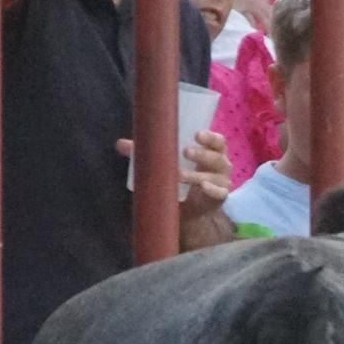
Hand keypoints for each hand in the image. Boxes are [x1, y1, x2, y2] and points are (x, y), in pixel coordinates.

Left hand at [115, 130, 231, 216]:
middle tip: (185, 151)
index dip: (210, 137)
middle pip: (217, 156)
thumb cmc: (180, 178)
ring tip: (179, 174)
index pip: (217, 141)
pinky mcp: (219, 199)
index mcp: (211, 152)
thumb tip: (121, 144)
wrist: (189, 209)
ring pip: (215, 176)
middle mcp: (220, 165)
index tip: (197, 134)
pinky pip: (220, 194)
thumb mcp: (165, 163)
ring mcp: (222, 183)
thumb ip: (147, 153)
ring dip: (198, 174)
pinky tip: (203, 187)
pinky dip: (213, 190)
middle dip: (202, 153)